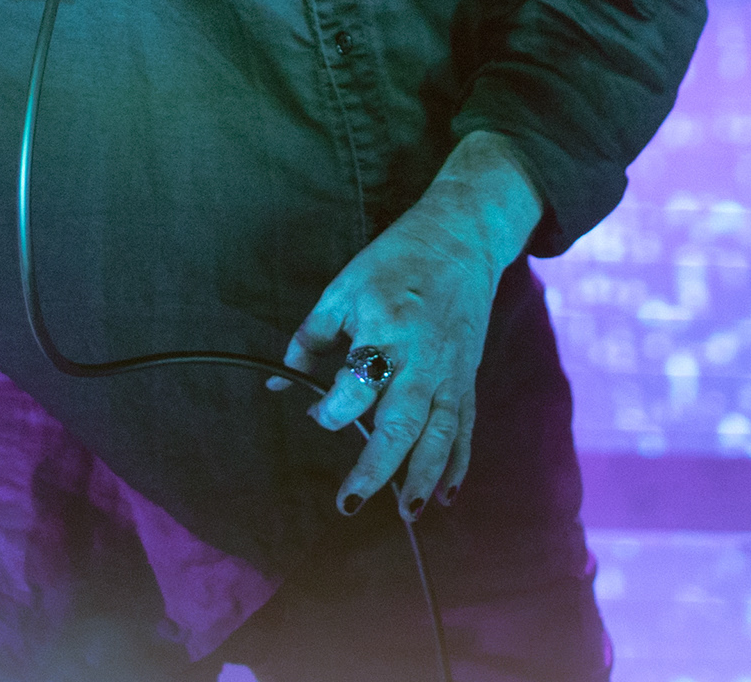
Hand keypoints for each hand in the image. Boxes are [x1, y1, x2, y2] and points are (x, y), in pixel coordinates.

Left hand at [277, 135, 542, 518]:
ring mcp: (451, 371)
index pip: (356, 384)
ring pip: (440, 433)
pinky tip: (447, 494)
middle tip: (350, 500)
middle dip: (377, 466)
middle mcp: (422, 358)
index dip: (332, 409)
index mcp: (386, 329)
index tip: (316, 415)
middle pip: (401, 421)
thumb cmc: (394, 260)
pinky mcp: (468, 377)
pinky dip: (458, 462)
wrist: (461, 237)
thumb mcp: (344, 288)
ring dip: (423, 476)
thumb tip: (282, 384)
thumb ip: (312, 338)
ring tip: (406, 512)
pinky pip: (465, 427)